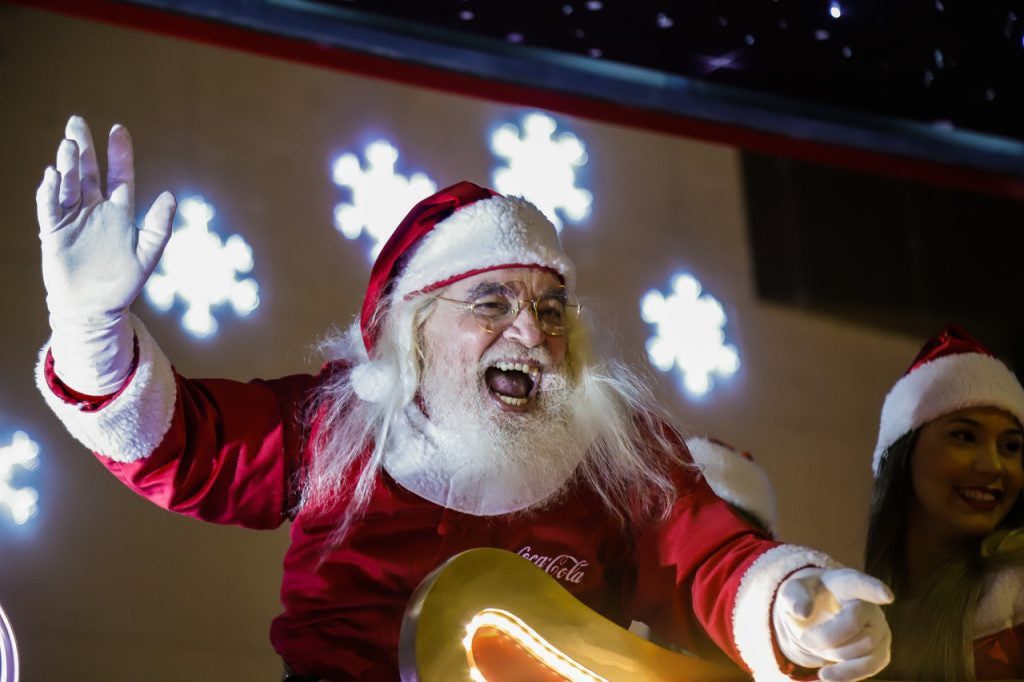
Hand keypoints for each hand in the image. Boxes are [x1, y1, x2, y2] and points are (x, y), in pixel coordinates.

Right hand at [36, 115, 175, 393]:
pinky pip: (50, 207)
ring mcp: (72, 218)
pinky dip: (50, 191)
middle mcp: (94, 209)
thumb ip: (159, 226)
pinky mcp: (54, 232)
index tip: (118, 129)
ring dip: (66, 165)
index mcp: (119, 211)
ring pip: (68, 184)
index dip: (119, 153)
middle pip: (87, 171)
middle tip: (76, 122)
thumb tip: (170, 196)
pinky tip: (52, 175)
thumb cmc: (124, 282)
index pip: (120, 175)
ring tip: (67, 145)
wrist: (95, 307)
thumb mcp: (147, 254)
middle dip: (82, 147)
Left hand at [773, 567, 892, 681]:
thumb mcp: (793, 591)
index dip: (874, 589)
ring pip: (865, 650)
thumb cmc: (808, 599)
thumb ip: (794, 597)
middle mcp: (870, 606)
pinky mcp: (880, 653)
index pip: (860, 584)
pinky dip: (845, 675)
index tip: (887, 596)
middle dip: (826, 636)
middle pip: (854, 623)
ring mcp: (879, 630)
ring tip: (815, 649)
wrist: (817, 617)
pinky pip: (869, 668)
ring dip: (834, 655)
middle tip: (805, 638)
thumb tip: (801, 612)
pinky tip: (825, 676)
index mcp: (846, 584)